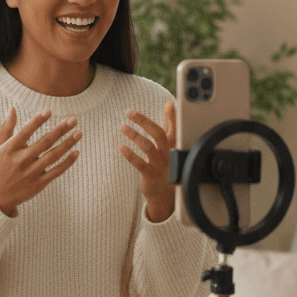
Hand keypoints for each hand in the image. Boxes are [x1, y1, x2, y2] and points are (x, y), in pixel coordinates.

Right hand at [0, 108, 80, 215]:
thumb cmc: (0, 165)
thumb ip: (7, 127)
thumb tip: (13, 107)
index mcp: (10, 149)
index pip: (25, 132)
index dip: (37, 121)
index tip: (49, 110)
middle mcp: (21, 160)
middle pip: (44, 143)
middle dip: (60, 130)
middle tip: (73, 119)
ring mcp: (31, 173)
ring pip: (53, 156)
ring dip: (67, 144)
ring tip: (79, 132)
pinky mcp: (39, 184)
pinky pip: (56, 171)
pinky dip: (67, 162)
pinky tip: (76, 152)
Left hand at [119, 101, 175, 222]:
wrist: (164, 193)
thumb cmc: (166, 163)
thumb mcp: (170, 144)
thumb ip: (170, 124)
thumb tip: (170, 103)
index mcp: (173, 145)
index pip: (175, 127)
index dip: (173, 116)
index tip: (169, 104)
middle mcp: (168, 153)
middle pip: (158, 134)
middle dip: (143, 121)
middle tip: (129, 112)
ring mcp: (160, 164)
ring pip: (148, 147)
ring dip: (134, 135)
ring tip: (122, 126)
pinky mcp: (150, 175)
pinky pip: (139, 163)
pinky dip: (130, 155)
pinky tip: (121, 147)